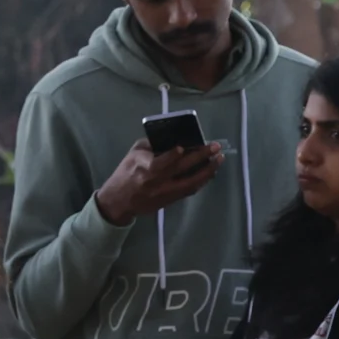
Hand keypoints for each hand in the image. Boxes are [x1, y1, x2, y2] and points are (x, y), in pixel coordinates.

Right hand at [95, 138, 223, 226]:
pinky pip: (190, 190)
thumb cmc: (126, 173)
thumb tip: (173, 138)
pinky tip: (210, 172)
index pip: (161, 162)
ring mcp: (166, 192)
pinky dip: (202, 180)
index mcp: (145, 168)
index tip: (183, 147)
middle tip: (215, 147)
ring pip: (191, 182)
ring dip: (207, 171)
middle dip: (201, 157)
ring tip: (218, 159)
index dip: (173, 155)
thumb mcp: (133, 154)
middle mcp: (158, 182)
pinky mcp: (171, 200)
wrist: (119, 200)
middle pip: (182, 169)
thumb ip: (152, 145)